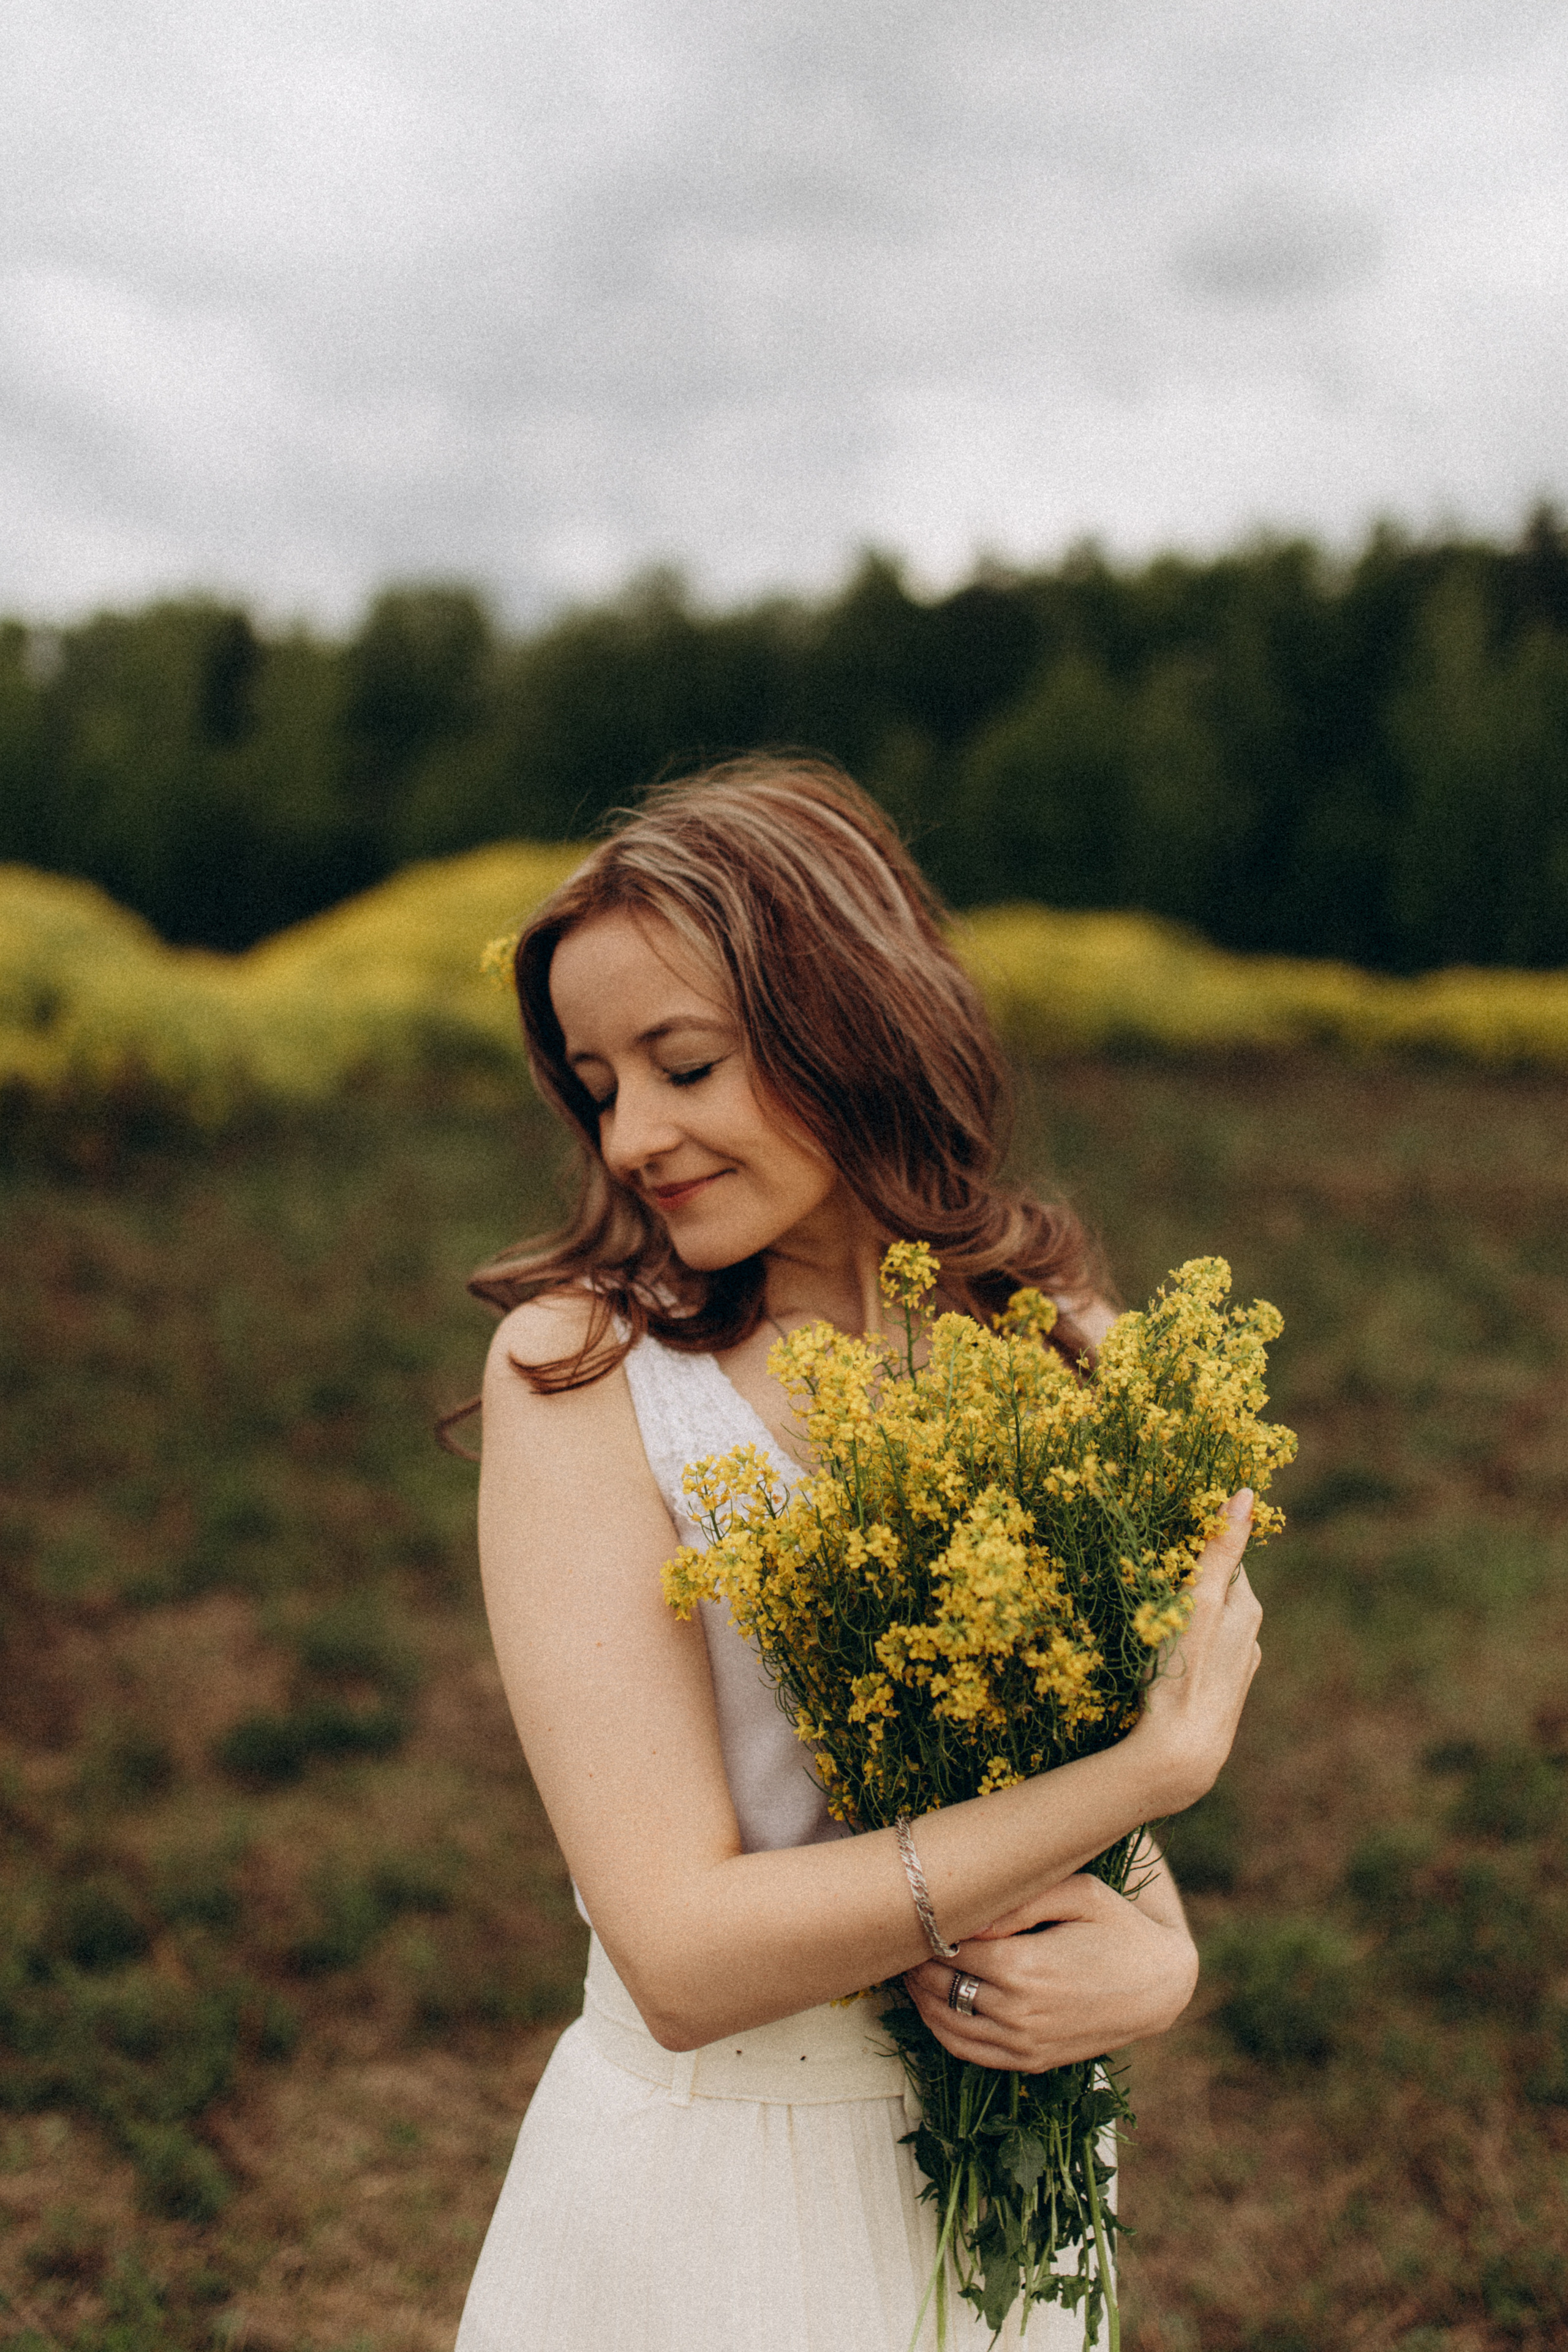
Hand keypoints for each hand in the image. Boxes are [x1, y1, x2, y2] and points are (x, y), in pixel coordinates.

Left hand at [904, 1873, 1198, 2071]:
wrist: (1160, 1985)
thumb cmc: (1118, 1926)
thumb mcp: (1077, 1893)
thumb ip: (1020, 1900)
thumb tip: (969, 1918)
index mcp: (1025, 1967)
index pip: (948, 1950)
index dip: (927, 1929)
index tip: (916, 1908)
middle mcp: (1019, 2012)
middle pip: (940, 1986)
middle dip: (916, 1961)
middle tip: (904, 1933)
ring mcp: (1024, 2044)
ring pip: (946, 2023)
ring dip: (920, 1995)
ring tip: (911, 1964)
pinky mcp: (1031, 2061)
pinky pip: (968, 2052)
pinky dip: (941, 2029)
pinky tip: (932, 2002)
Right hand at [1126, 1490, 1261, 1816]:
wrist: (1180, 1755)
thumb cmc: (1184, 1671)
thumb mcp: (1198, 1600)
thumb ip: (1219, 1549)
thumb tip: (1247, 1493)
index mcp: (1246, 1608)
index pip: (1221, 1559)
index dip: (1188, 1552)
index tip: (1157, 1554)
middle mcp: (1249, 1637)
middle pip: (1213, 1593)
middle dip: (1182, 1587)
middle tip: (1144, 1594)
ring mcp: (1235, 1670)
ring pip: (1204, 1627)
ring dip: (1179, 1621)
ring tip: (1147, 1631)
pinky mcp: (1219, 1696)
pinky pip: (1199, 1658)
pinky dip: (1181, 1652)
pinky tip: (1159, 1665)